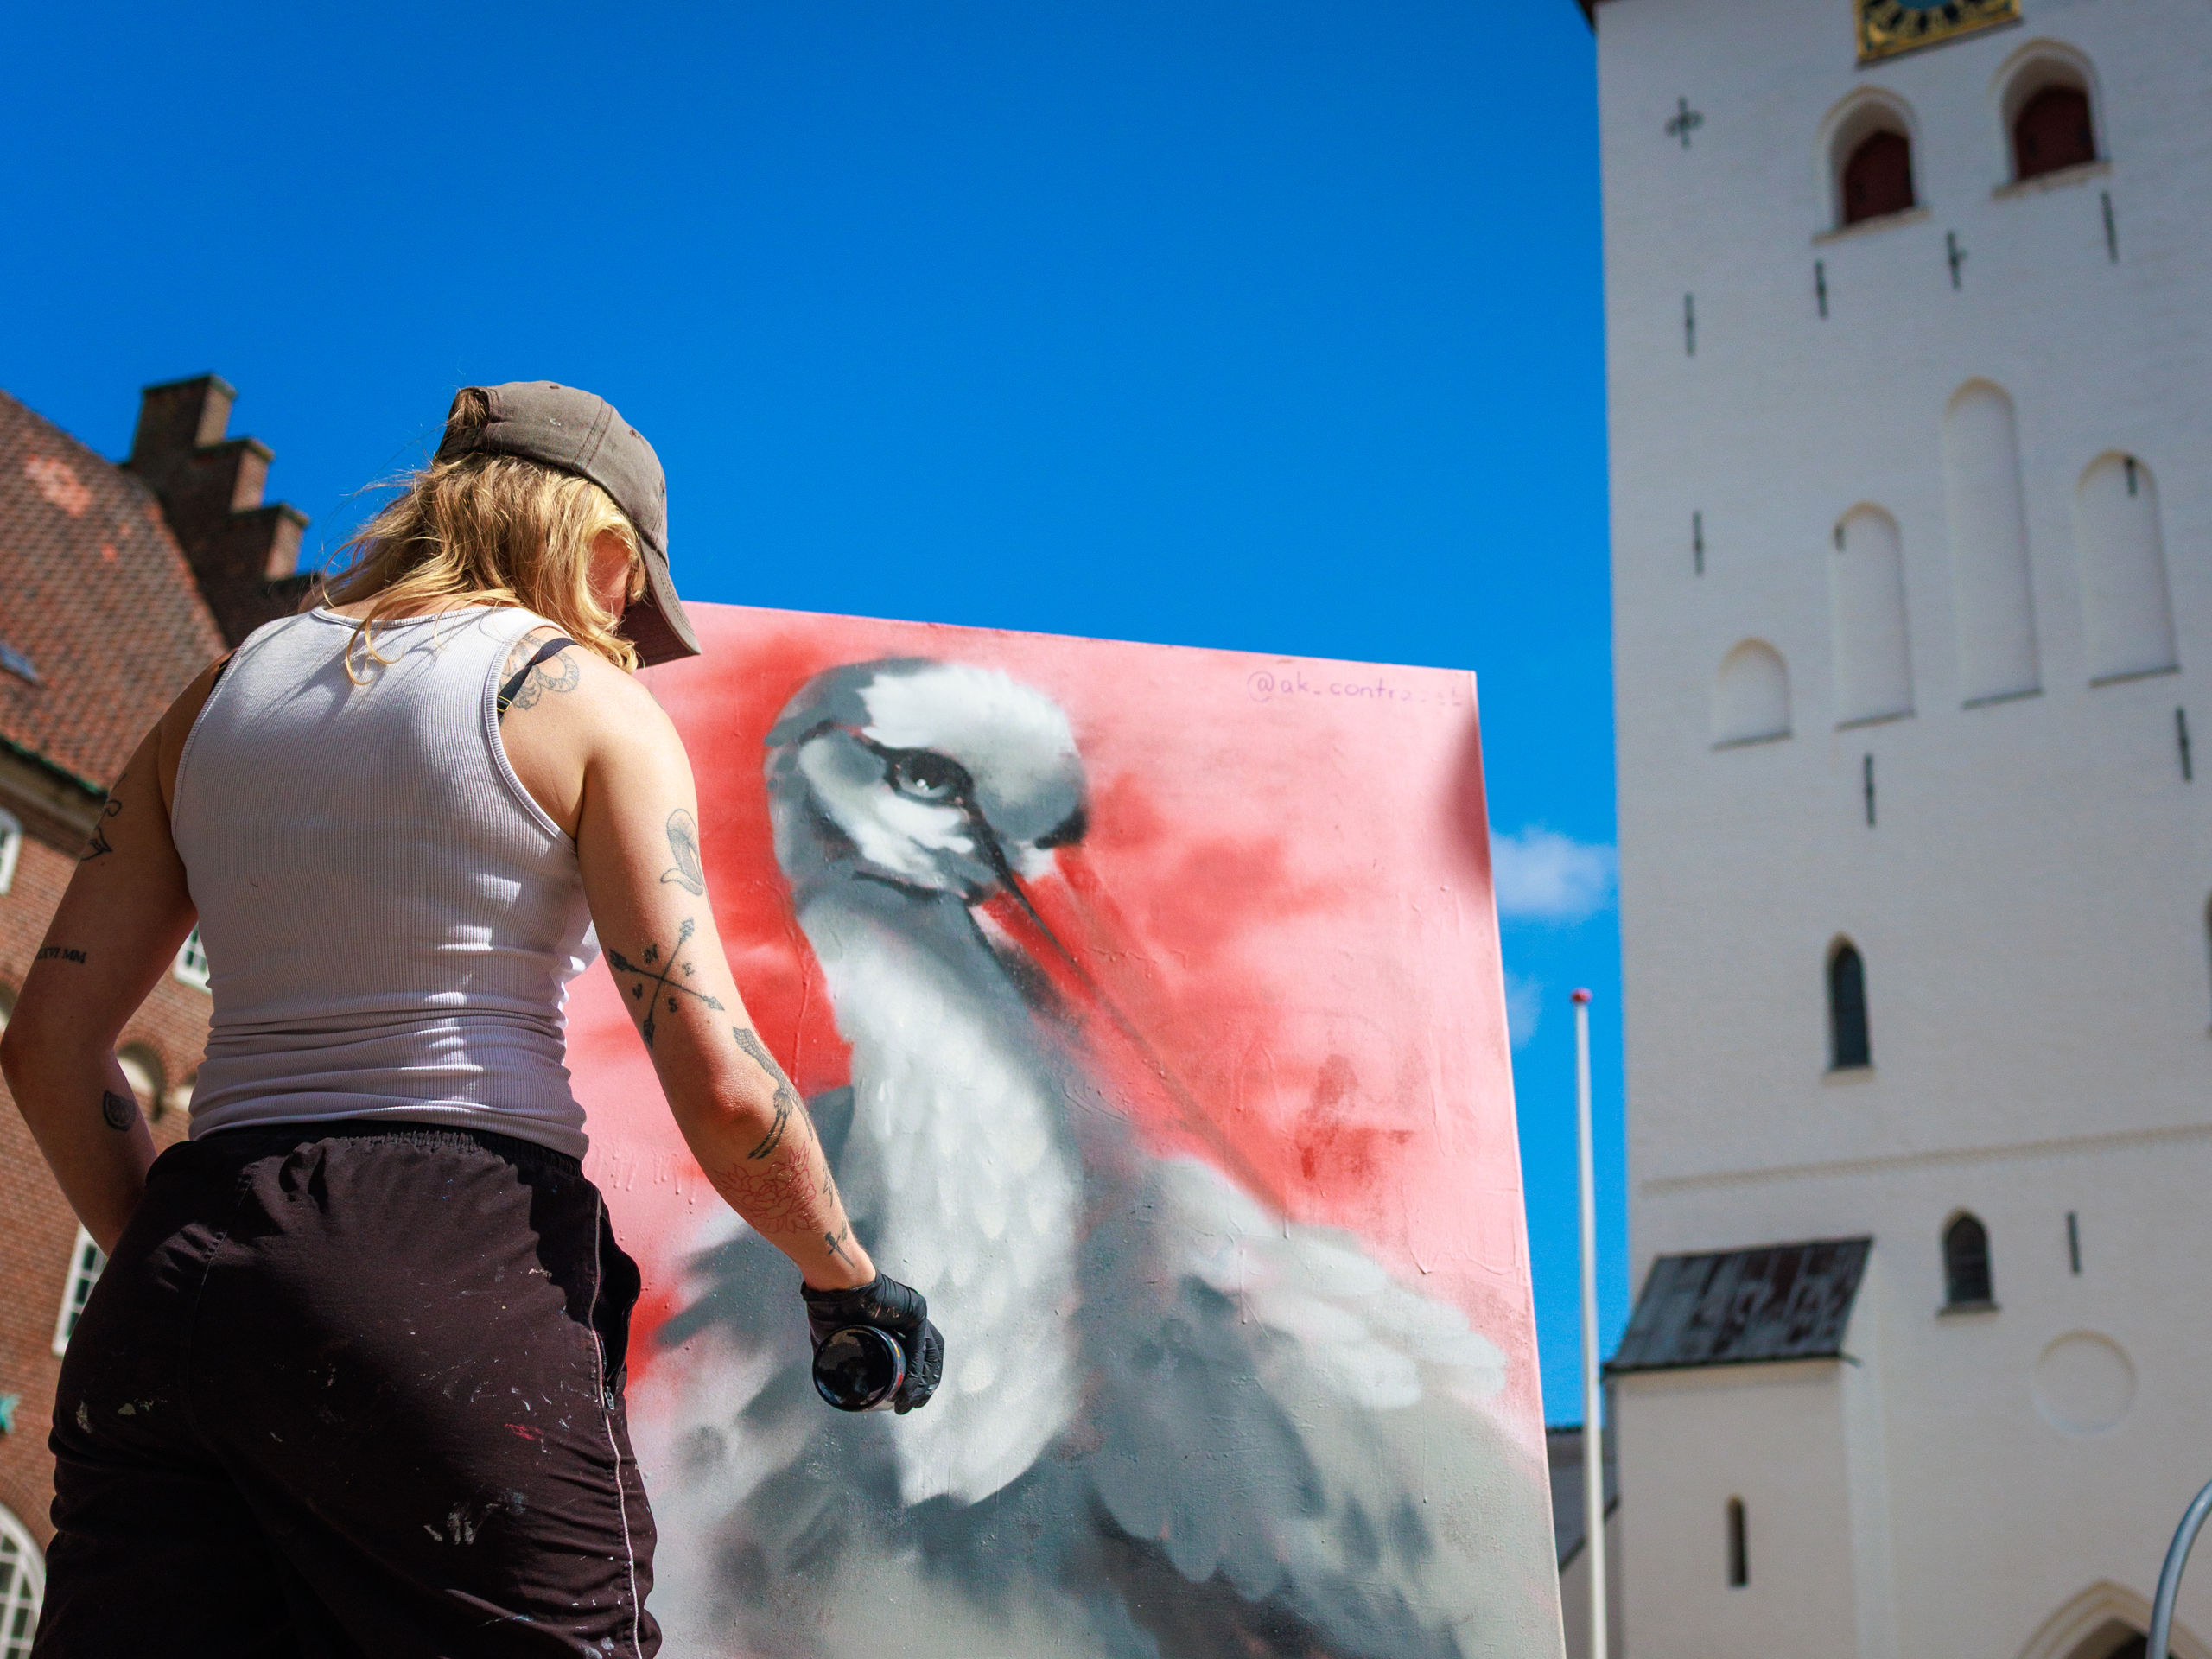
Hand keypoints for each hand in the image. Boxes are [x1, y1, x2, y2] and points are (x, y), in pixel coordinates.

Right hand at [800, 1272, 944, 1413]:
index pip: (914, 1356)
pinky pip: (920, 1348)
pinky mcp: (916, 1310)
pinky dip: (916, 1372)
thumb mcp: (834, 1341)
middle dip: (924, 1385)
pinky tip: (908, 1390)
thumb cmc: (829, 1308)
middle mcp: (908, 1318)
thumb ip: (836, 1358)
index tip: (905, 1401)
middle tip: (913, 1405)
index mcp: (893, 1324)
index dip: (913, 1381)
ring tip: (911, 1402)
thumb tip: (832, 1386)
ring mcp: (914, 1313)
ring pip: (929, 1355)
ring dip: (922, 1383)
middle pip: (927, 1357)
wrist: (833, 1286)